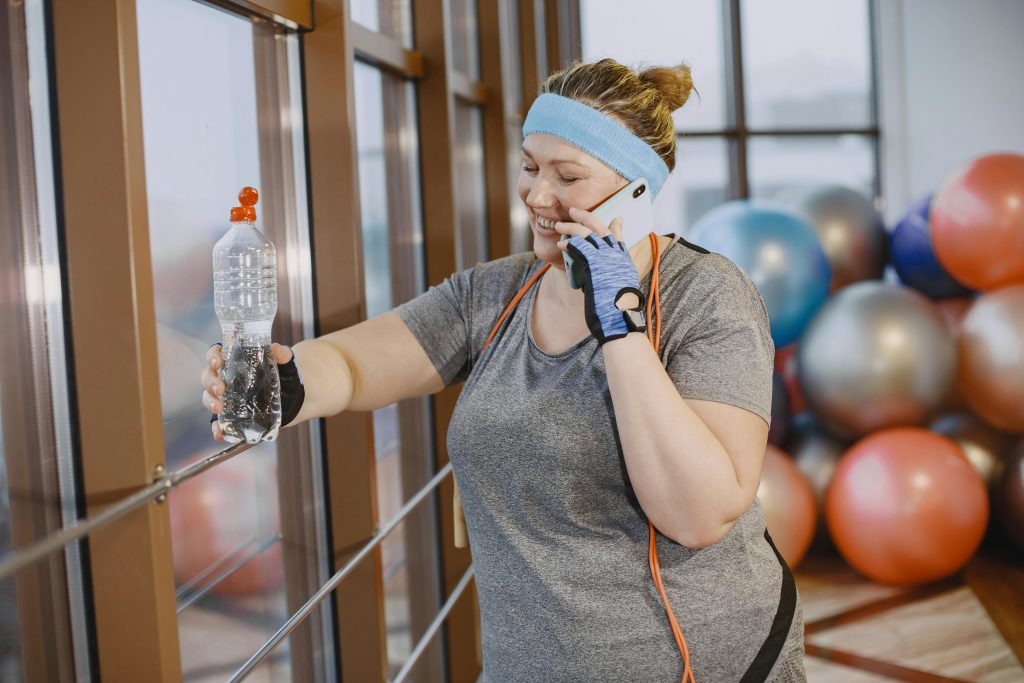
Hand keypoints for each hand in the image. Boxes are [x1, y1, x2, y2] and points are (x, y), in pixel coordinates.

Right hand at [201, 342, 304, 440]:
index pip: (216, 353)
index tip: (217, 362)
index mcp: (236, 361)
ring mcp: (228, 397)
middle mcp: (227, 378)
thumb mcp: (288, 365)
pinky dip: (217, 428)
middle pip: (208, 376)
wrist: (296, 399)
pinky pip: (219, 422)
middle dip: (210, 382)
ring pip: (209, 397)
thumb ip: (284, 356)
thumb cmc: (287, 377)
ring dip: (210, 402)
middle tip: (220, 390)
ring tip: (219, 409)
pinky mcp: (232, 415)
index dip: (212, 356)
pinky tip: (219, 433)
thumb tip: (276, 348)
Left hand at [556, 206, 644, 344]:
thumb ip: (609, 281)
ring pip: (587, 232)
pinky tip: (561, 244)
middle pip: (601, 226)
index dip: (616, 227)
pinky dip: (569, 243)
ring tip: (559, 225)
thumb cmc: (617, 312)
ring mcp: (607, 257)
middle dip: (586, 216)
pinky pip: (580, 246)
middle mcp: (617, 255)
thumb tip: (597, 283)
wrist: (619, 317)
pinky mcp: (595, 262)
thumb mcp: (617, 292)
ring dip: (571, 227)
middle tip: (574, 210)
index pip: (620, 238)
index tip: (616, 219)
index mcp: (624, 262)